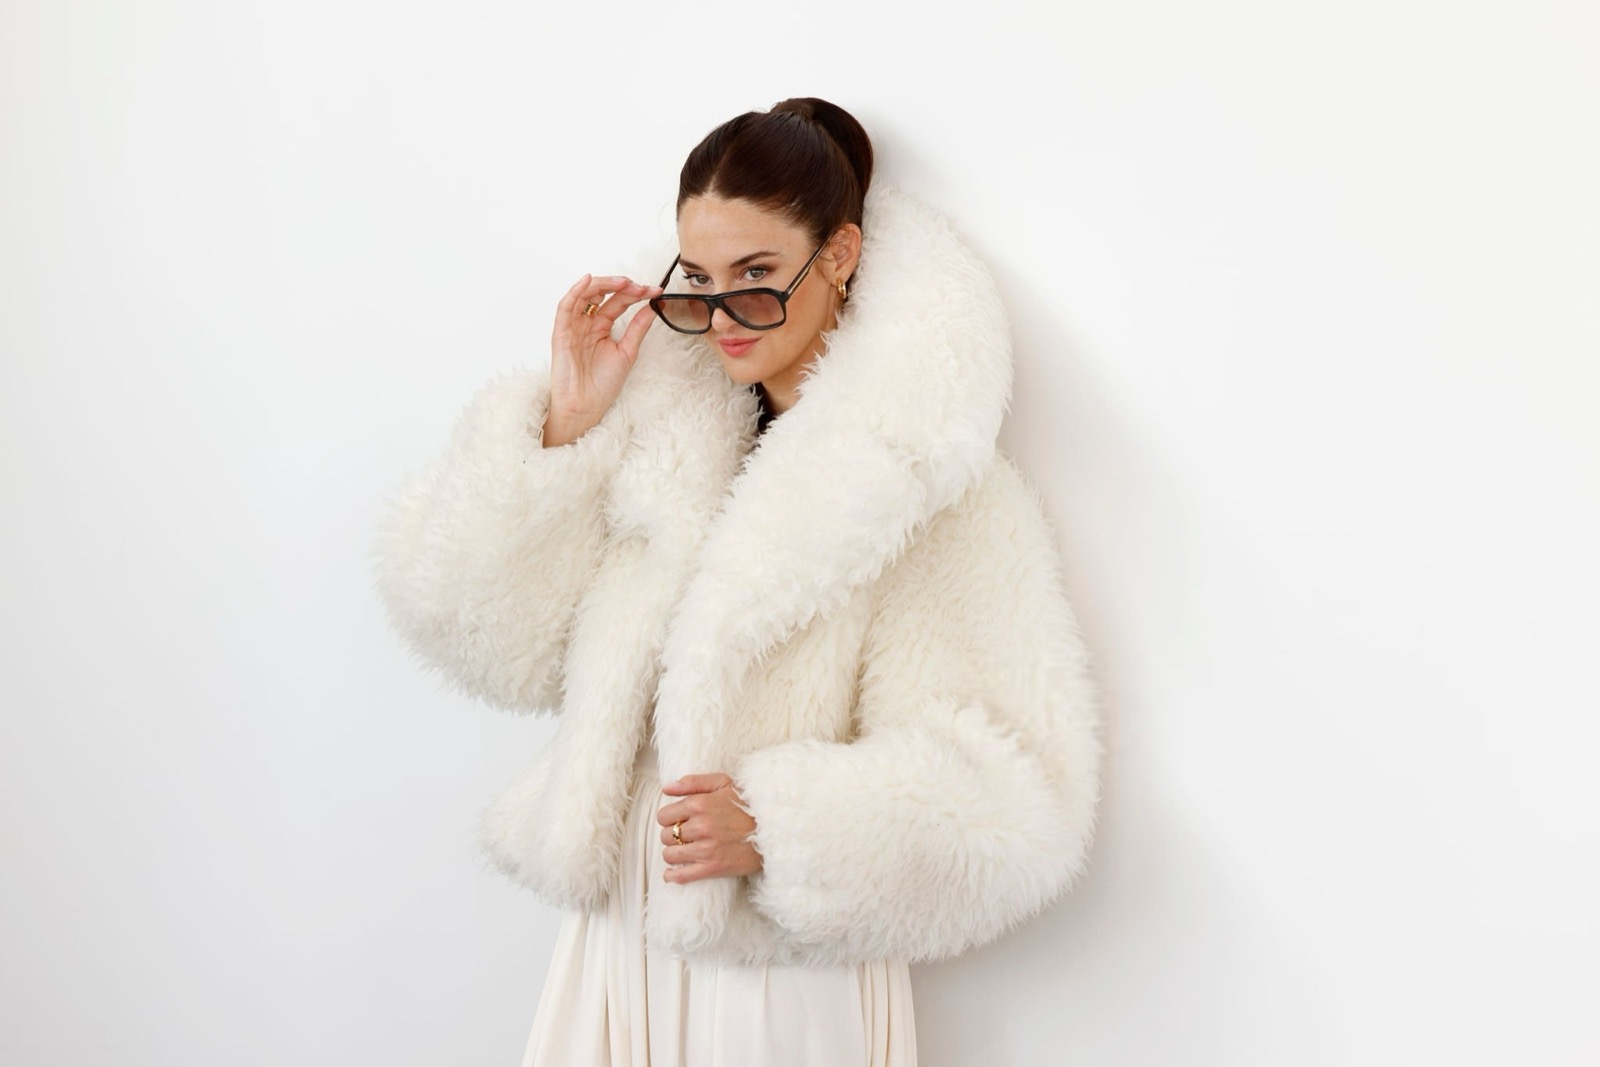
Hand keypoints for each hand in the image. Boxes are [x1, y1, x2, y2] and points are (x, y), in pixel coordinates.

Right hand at [544, 274, 660, 446]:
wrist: (585, 407)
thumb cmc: (602, 385)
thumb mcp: (627, 352)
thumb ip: (638, 328)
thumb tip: (653, 307)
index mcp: (602, 326)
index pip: (619, 302)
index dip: (637, 294)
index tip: (656, 291)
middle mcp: (587, 322)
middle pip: (603, 294)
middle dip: (622, 286)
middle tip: (641, 287)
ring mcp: (574, 326)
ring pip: (584, 295)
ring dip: (603, 284)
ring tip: (623, 282)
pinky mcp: (561, 332)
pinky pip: (565, 307)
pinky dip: (575, 291)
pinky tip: (588, 281)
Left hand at [656, 774, 761, 883]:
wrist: (773, 828)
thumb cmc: (747, 804)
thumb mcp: (723, 783)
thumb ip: (692, 782)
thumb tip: (666, 788)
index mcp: (699, 804)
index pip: (664, 816)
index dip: (669, 818)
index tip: (678, 821)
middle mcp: (700, 826)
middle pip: (666, 836)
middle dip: (672, 835)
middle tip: (685, 835)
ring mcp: (706, 848)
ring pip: (670, 855)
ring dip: (674, 853)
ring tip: (684, 850)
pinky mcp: (713, 868)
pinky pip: (681, 876)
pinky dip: (672, 876)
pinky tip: (672, 873)